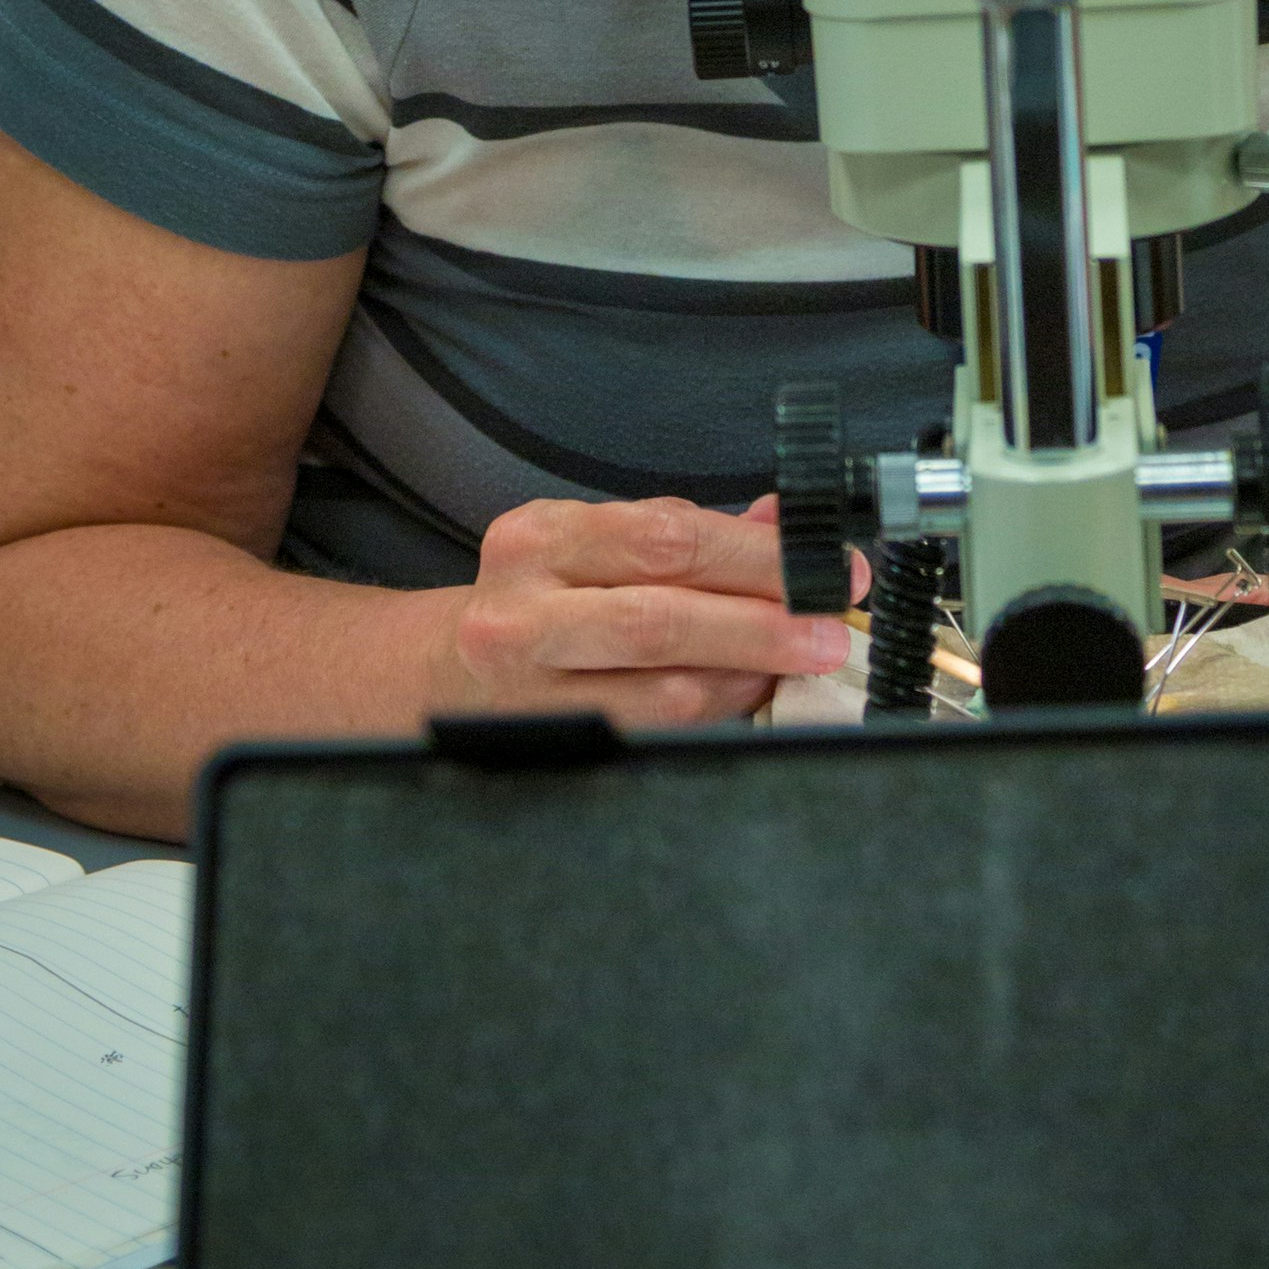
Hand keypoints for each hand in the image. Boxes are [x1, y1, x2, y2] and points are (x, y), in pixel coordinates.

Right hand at [433, 493, 866, 728]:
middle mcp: (520, 611)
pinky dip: (716, 711)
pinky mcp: (546, 748)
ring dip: (748, 674)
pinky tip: (746, 693)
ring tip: (798, 662)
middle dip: (764, 623)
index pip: (665, 537)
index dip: (757, 555)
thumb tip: (781, 521)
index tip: (824, 566)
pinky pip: (655, 733)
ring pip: (664, 688)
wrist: (438, 674)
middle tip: (829, 630)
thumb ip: (689, 531)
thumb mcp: (594, 542)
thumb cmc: (538, 599)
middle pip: (662, 615)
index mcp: (539, 538)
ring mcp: (526, 691)